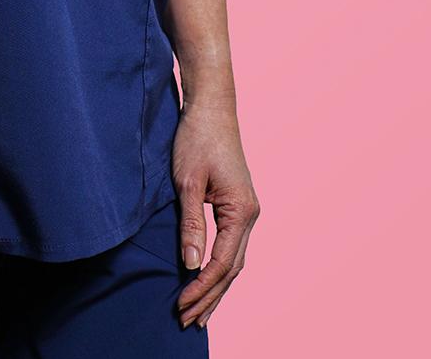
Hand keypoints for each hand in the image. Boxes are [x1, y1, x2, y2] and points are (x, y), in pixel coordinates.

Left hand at [170, 101, 260, 329]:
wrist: (211, 106)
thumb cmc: (197, 139)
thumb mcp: (187, 182)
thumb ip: (191, 224)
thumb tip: (189, 266)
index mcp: (242, 211)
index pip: (222, 263)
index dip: (201, 288)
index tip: (181, 306)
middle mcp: (250, 215)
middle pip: (232, 269)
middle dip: (210, 298)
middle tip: (187, 322)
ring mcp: (246, 210)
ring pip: (233, 261)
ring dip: (215, 288)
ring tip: (197, 314)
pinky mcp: (237, 205)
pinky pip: (230, 246)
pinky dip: (218, 268)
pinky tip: (206, 280)